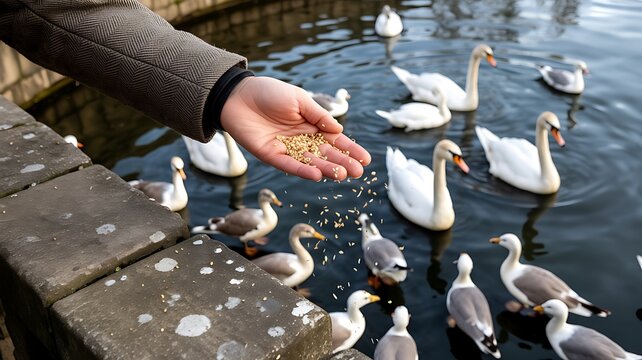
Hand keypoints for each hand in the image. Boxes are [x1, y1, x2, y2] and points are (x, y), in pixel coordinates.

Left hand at [220, 76, 370, 180]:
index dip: (350, 150)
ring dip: (326, 169)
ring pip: (310, 163)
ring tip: (341, 175)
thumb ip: (318, 116)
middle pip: (325, 155)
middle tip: (357, 172)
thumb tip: (339, 131)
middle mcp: (301, 140)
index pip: (334, 141)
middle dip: (342, 163)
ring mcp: (286, 149)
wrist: (238, 95)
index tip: (365, 159)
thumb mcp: (299, 100)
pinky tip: (316, 175)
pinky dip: (302, 171)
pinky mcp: (271, 155)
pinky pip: (289, 165)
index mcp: (310, 125)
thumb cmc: (269, 93)